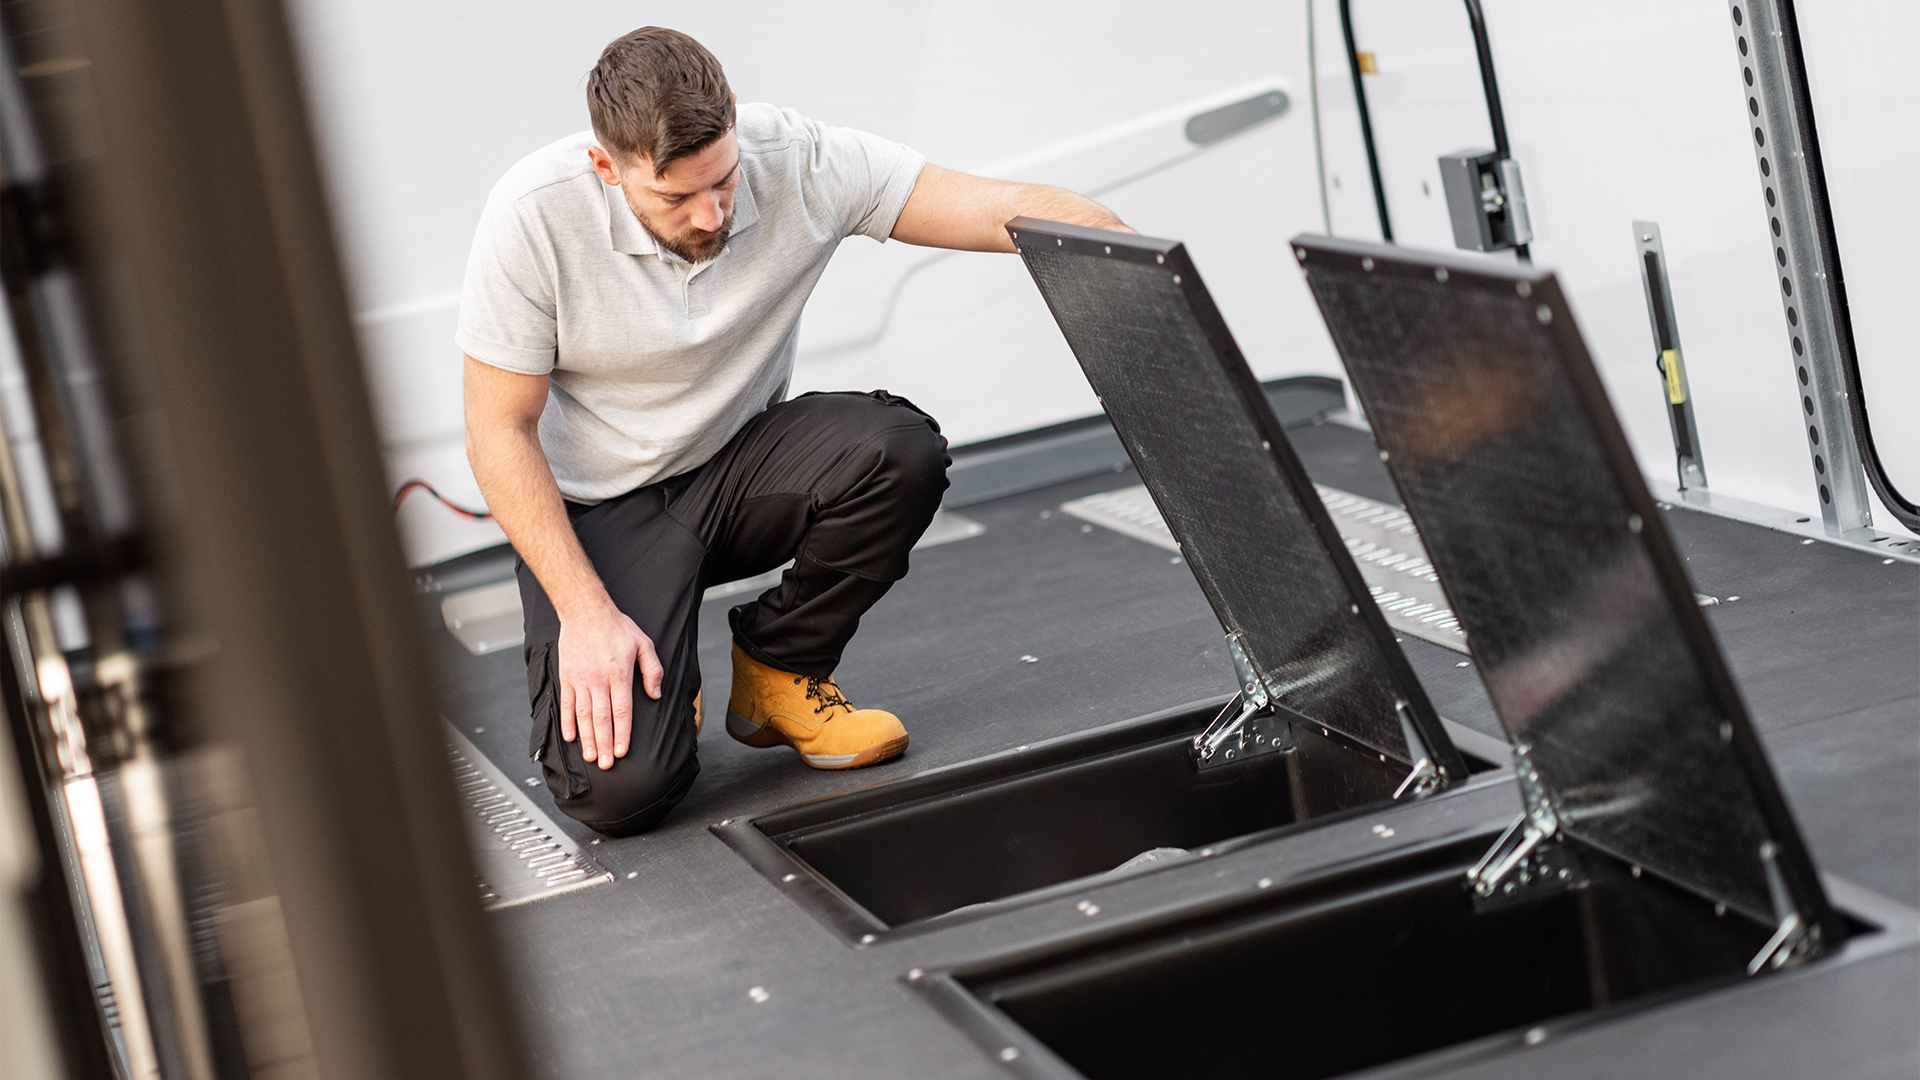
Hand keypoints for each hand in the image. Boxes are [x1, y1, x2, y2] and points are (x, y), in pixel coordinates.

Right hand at [556, 603, 662, 769]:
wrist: (585, 610)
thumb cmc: (617, 627)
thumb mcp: (644, 644)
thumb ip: (653, 671)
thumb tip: (655, 694)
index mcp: (619, 674)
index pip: (622, 711)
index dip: (622, 734)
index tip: (621, 752)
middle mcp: (599, 680)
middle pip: (602, 718)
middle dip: (604, 744)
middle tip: (604, 764)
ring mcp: (581, 679)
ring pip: (583, 715)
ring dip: (587, 738)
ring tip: (590, 756)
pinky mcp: (567, 676)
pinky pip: (566, 703)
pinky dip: (567, 722)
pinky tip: (571, 737)